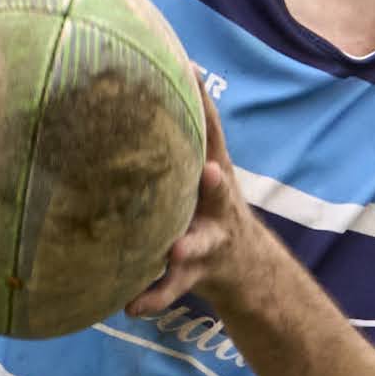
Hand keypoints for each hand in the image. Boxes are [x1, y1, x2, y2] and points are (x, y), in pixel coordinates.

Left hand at [127, 80, 250, 318]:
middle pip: (218, 191)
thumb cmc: (206, 202)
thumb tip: (150, 72)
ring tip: (173, 250)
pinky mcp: (194, 273)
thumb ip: (182, 129)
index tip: (191, 69)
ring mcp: (209, 241)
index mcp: (214, 171)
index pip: (211, 132)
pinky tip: (131, 306)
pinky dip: (153, 297)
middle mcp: (218, 206)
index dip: (204, 103)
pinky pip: (170, 289)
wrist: (243, 265)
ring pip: (197, 246)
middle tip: (211, 172)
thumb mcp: (203, 164)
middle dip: (215, 183)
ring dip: (187, 247)